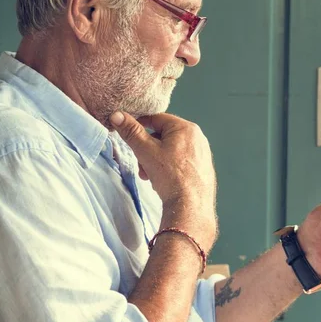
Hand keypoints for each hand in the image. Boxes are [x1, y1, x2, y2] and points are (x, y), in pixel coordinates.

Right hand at [110, 111, 217, 248]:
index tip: (128, 135)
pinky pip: (180, 161)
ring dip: (155, 160)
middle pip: (163, 136)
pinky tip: (163, 181)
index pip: (156, 118)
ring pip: (171, 150)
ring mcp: (202, 153)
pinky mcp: (202, 168)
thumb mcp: (146, 151)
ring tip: (150, 176)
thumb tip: (117, 115)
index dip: (139, 126)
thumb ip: (131, 132)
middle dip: (147, 150)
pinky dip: (168, 168)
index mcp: (186, 128)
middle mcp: (198, 137)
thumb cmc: (171, 177)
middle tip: (141, 164)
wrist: (190, 206)